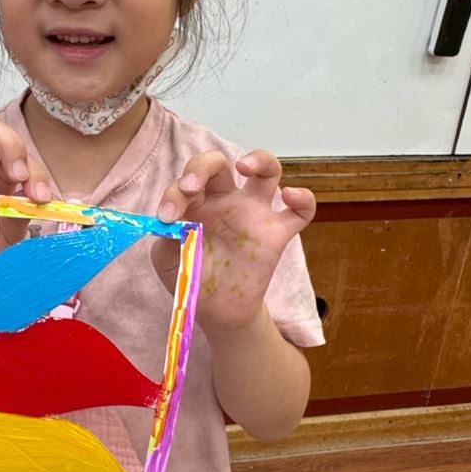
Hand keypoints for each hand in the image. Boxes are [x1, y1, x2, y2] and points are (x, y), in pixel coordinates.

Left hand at [151, 149, 315, 332]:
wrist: (216, 312)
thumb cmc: (191, 276)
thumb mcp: (168, 259)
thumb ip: (166, 237)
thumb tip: (170, 221)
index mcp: (197, 203)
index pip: (187, 182)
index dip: (174, 193)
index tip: (167, 216)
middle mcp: (225, 202)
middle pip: (220, 164)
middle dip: (201, 166)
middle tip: (191, 186)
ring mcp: (253, 214)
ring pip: (268, 170)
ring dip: (260, 159)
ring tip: (245, 166)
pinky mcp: (277, 234)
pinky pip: (301, 211)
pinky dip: (303, 199)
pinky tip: (290, 196)